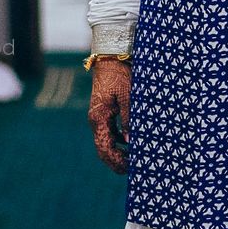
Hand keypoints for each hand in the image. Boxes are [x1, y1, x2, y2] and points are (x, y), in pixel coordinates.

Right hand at [87, 59, 130, 173]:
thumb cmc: (119, 76)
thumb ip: (128, 119)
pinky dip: (117, 141)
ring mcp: (98, 117)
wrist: (109, 59)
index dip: (117, 161)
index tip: (131, 167)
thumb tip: (130, 141)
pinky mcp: (103, 113)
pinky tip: (129, 143)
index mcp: (99, 119)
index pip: (105, 148)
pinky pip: (108, 133)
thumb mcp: (128, 97)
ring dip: (116, 153)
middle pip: (102, 149)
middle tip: (132, 169)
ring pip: (104, 142)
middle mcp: (95, 120)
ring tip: (132, 159)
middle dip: (115, 162)